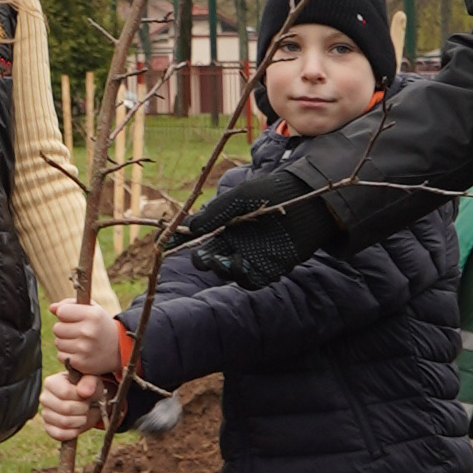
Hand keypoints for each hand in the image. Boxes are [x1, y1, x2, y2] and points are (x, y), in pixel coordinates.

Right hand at [41, 370, 102, 441]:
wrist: (86, 401)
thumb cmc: (87, 389)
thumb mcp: (92, 380)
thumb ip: (89, 381)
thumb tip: (84, 392)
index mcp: (51, 383)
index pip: (65, 392)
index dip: (81, 397)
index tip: (88, 396)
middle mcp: (44, 398)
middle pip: (65, 408)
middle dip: (83, 410)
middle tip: (87, 407)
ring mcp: (45, 414)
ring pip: (64, 422)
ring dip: (80, 421)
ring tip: (84, 415)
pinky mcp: (48, 427)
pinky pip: (59, 434)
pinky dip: (73, 433)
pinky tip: (78, 426)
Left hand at [50, 300, 121, 374]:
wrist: (119, 350)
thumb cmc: (101, 326)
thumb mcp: (93, 310)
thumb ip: (71, 304)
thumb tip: (52, 308)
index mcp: (92, 315)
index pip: (62, 312)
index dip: (65, 314)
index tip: (73, 318)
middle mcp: (89, 331)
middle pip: (57, 328)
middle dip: (64, 329)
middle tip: (77, 331)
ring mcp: (84, 349)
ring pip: (58, 343)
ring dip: (65, 342)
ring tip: (79, 342)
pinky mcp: (81, 363)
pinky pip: (61, 356)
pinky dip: (67, 355)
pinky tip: (79, 352)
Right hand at [168, 166, 337, 289]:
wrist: (306, 201)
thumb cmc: (270, 192)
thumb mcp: (238, 198)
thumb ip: (213, 213)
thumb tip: (187, 226)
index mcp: (224, 223)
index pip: (195, 236)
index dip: (180, 241)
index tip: (166, 244)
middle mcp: (235, 241)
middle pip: (208, 258)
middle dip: (202, 259)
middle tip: (203, 256)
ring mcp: (251, 256)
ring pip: (226, 271)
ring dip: (221, 269)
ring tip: (222, 260)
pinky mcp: (269, 268)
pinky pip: (251, 280)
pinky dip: (243, 278)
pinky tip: (242, 266)